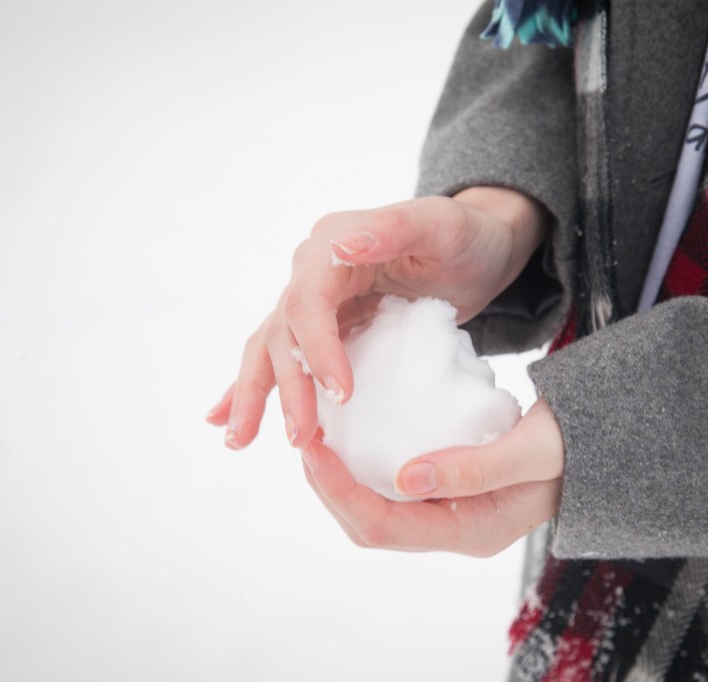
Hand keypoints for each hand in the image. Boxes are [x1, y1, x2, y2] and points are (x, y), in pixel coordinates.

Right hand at [206, 187, 547, 449]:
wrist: (480, 247)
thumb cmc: (467, 236)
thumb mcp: (441, 227)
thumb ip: (394, 230)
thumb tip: (342, 245)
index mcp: (332, 243)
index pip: (309, 302)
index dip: (317, 350)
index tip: (342, 394)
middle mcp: (313, 269)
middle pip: (282, 331)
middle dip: (284, 387)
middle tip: (299, 438)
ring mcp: (316, 298)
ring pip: (272, 348)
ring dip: (254, 394)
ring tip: (239, 441)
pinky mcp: (326, 324)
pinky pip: (283, 356)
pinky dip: (255, 386)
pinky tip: (228, 420)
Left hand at [301, 398, 563, 556]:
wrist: (602, 442)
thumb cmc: (574, 445)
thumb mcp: (531, 450)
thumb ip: (473, 467)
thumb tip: (403, 478)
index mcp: (472, 531)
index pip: (384, 526)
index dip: (339, 491)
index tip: (314, 448)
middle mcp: (455, 530)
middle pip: (372, 525)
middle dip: (330, 487)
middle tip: (307, 439)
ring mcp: (452, 513)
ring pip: (379, 508)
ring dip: (344, 479)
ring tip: (323, 437)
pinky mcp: (452, 490)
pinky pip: (395, 487)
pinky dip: (368, 465)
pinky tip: (358, 434)